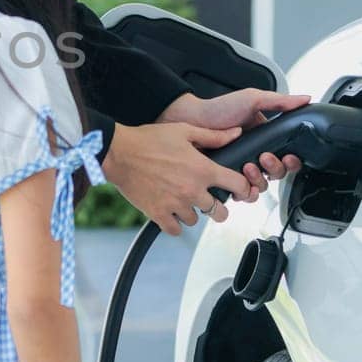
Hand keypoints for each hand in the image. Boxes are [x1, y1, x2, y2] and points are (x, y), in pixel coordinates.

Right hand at [102, 122, 253, 234]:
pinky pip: (175, 230)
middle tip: (208, 200)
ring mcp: (175, 204)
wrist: (118, 152)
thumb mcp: (184, 131)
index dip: (243, 188)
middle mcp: (192, 190)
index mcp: (203, 169)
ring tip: (181, 200)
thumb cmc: (149, 139)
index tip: (237, 189)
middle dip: (218, 207)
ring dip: (191, 212)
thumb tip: (236, 133)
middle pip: (220, 212)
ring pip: (195, 220)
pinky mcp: (158, 213)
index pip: (238, 185)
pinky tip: (169, 211)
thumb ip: (213, 136)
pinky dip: (174, 223)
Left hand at [157, 90, 310, 197]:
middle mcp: (255, 155)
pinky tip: (239, 182)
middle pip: (276, 175)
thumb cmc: (219, 108)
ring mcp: (240, 168)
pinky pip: (239, 193)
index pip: (287, 157)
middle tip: (264, 157)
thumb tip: (305, 99)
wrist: (190, 119)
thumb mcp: (252, 99)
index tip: (289, 156)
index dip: (292, 161)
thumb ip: (280, 102)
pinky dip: (243, 192)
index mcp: (265, 139)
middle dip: (274, 169)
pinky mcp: (225, 178)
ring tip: (248, 166)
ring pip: (260, 187)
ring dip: (258, 180)